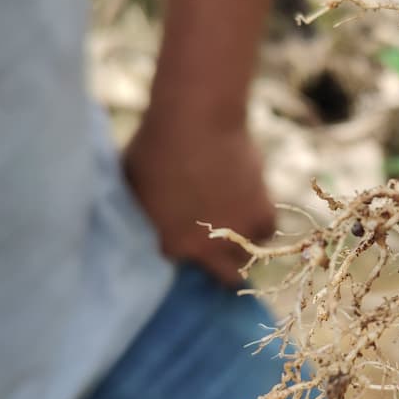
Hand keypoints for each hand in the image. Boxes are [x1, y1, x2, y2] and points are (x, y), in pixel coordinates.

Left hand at [124, 109, 274, 286]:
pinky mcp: (262, 216)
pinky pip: (267, 231)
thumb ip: (143, 211)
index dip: (183, 245)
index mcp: (170, 246)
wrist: (196, 122)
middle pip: (225, 276)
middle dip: (222, 266)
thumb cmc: (154, 146)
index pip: (179, 262)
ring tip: (237, 223)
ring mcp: (237, 236)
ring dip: (244, 243)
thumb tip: (144, 217)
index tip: (184, 234)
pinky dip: (260, 222)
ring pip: (248, 256)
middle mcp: (206, 251)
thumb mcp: (131, 186)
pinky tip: (252, 207)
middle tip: (220, 249)